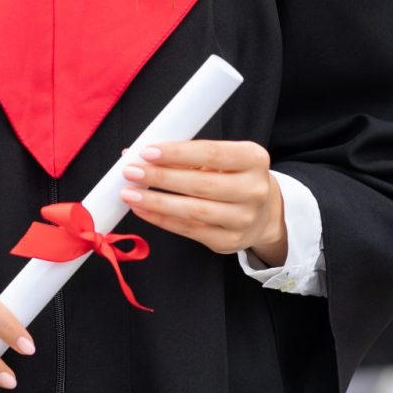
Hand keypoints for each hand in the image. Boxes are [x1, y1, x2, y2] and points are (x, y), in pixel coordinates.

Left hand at [120, 140, 287, 264]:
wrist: (261, 213)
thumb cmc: (232, 177)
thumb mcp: (220, 159)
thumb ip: (184, 156)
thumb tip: (136, 152)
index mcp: (254, 159)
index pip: (212, 153)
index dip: (177, 153)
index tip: (147, 152)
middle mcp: (254, 190)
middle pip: (201, 184)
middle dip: (161, 178)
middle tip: (131, 172)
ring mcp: (243, 219)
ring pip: (193, 211)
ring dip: (156, 201)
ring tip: (130, 193)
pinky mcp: (229, 241)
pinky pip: (189, 230)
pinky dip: (162, 219)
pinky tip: (143, 209)